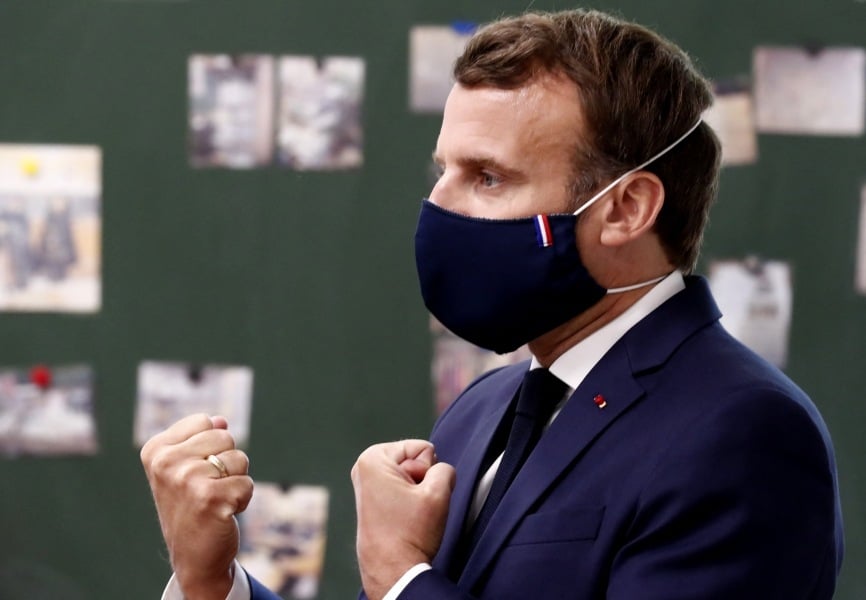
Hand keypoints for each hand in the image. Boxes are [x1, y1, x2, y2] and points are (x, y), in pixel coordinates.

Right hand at [140, 414, 252, 599]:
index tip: (195, 471)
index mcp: (156, 450)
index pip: (205, 421)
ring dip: (235, 481)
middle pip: (225, 436)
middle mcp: (166, 463)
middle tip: (208, 488)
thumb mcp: (187, 468)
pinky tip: (223, 513)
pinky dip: (243, 499)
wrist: (193, 556)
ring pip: (239, 459)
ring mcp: (186, 480)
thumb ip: (202, 439)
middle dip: (227, 462)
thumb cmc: (192, 506)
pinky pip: (247, 483)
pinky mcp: (210, 498)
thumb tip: (221, 419)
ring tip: (215, 500)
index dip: (211, 446)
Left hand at [351, 440, 455, 599]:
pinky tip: (404, 518)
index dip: (428, 471)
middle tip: (414, 505)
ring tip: (409, 513)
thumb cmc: (409, 535)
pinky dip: (409, 501)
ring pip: (411, 475)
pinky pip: (402, 488)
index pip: (423, 448)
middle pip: (415, 459)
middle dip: (422, 480)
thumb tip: (441, 470)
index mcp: (373, 458)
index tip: (417, 495)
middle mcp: (364, 467)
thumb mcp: (438, 493)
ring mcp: (367, 483)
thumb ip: (446, 468)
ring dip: (417, 492)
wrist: (393, 570)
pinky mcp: (372, 498)